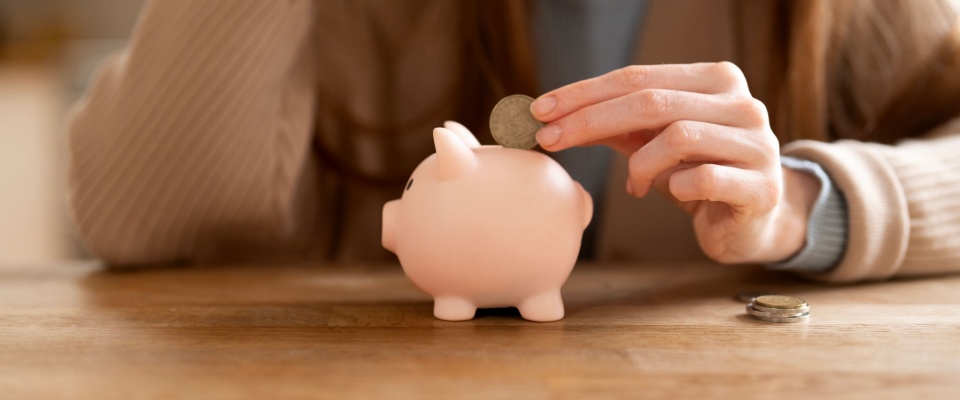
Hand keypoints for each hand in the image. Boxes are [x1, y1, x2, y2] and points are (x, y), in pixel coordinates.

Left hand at [531, 62, 819, 263]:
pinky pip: (702, 178)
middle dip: (590, 120)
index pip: (638, 77)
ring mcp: (757, 144)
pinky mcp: (760, 186)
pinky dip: (674, 186)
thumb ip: (616, 123)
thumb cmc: (697, 174)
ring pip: (677, 136)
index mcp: (716, 80)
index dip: (585, 93)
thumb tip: (552, 114)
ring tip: (634, 186)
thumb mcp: (653, 142)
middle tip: (550, 140)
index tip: (541, 110)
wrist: (752, 222)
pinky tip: (672, 194)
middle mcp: (742, 104)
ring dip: (640, 164)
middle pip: (652, 102)